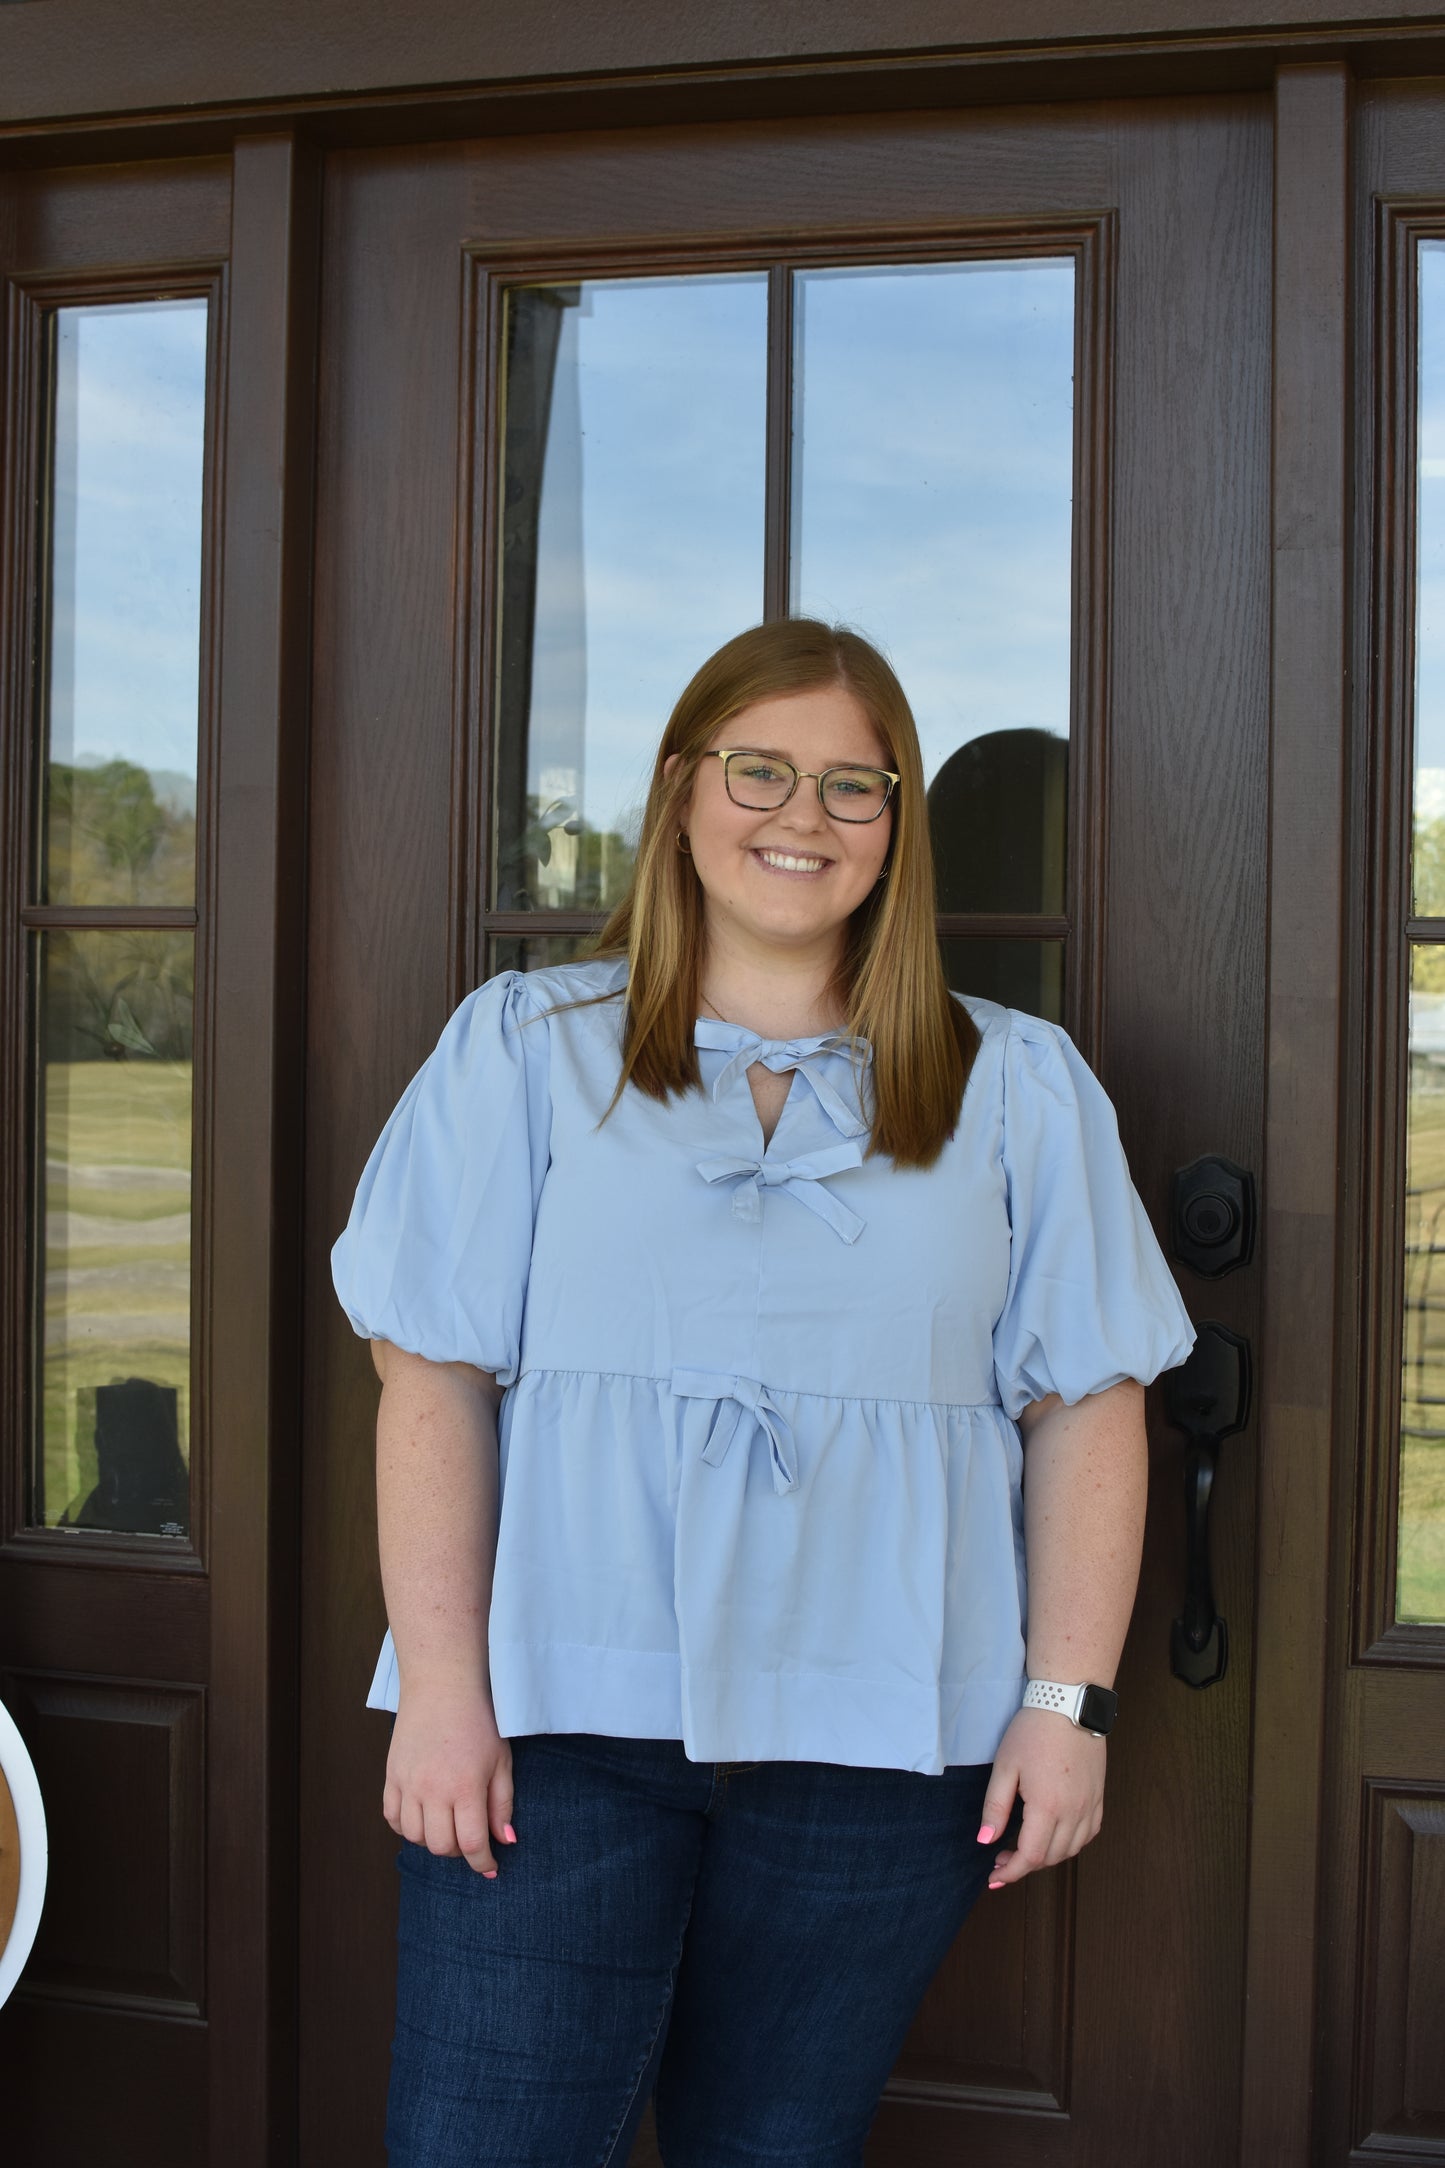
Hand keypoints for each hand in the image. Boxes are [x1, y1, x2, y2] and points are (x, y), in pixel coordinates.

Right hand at [383, 1675, 516, 1877]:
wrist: (442, 1687)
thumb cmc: (478, 1722)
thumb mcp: (501, 1761)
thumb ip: (502, 1804)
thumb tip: (505, 1841)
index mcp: (465, 1787)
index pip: (471, 1844)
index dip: (483, 1863)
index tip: (490, 1867)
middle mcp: (433, 1790)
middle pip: (440, 1847)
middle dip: (459, 1852)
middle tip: (470, 1838)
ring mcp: (408, 1784)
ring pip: (414, 1837)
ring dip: (433, 1840)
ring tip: (447, 1824)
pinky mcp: (391, 1776)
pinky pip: (392, 1818)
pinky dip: (407, 1827)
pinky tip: (423, 1817)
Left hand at [977, 1705, 1105, 1888]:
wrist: (1068, 1705)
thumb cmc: (1031, 1733)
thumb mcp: (1005, 1767)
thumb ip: (995, 1807)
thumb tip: (986, 1841)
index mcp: (1047, 1807)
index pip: (1031, 1856)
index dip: (1011, 1872)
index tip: (994, 1878)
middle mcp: (1073, 1812)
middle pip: (1051, 1857)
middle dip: (1025, 1865)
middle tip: (1002, 1857)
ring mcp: (1090, 1805)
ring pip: (1071, 1850)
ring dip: (1047, 1857)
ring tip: (1025, 1848)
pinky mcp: (1099, 1797)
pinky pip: (1089, 1833)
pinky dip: (1071, 1843)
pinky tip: (1055, 1836)